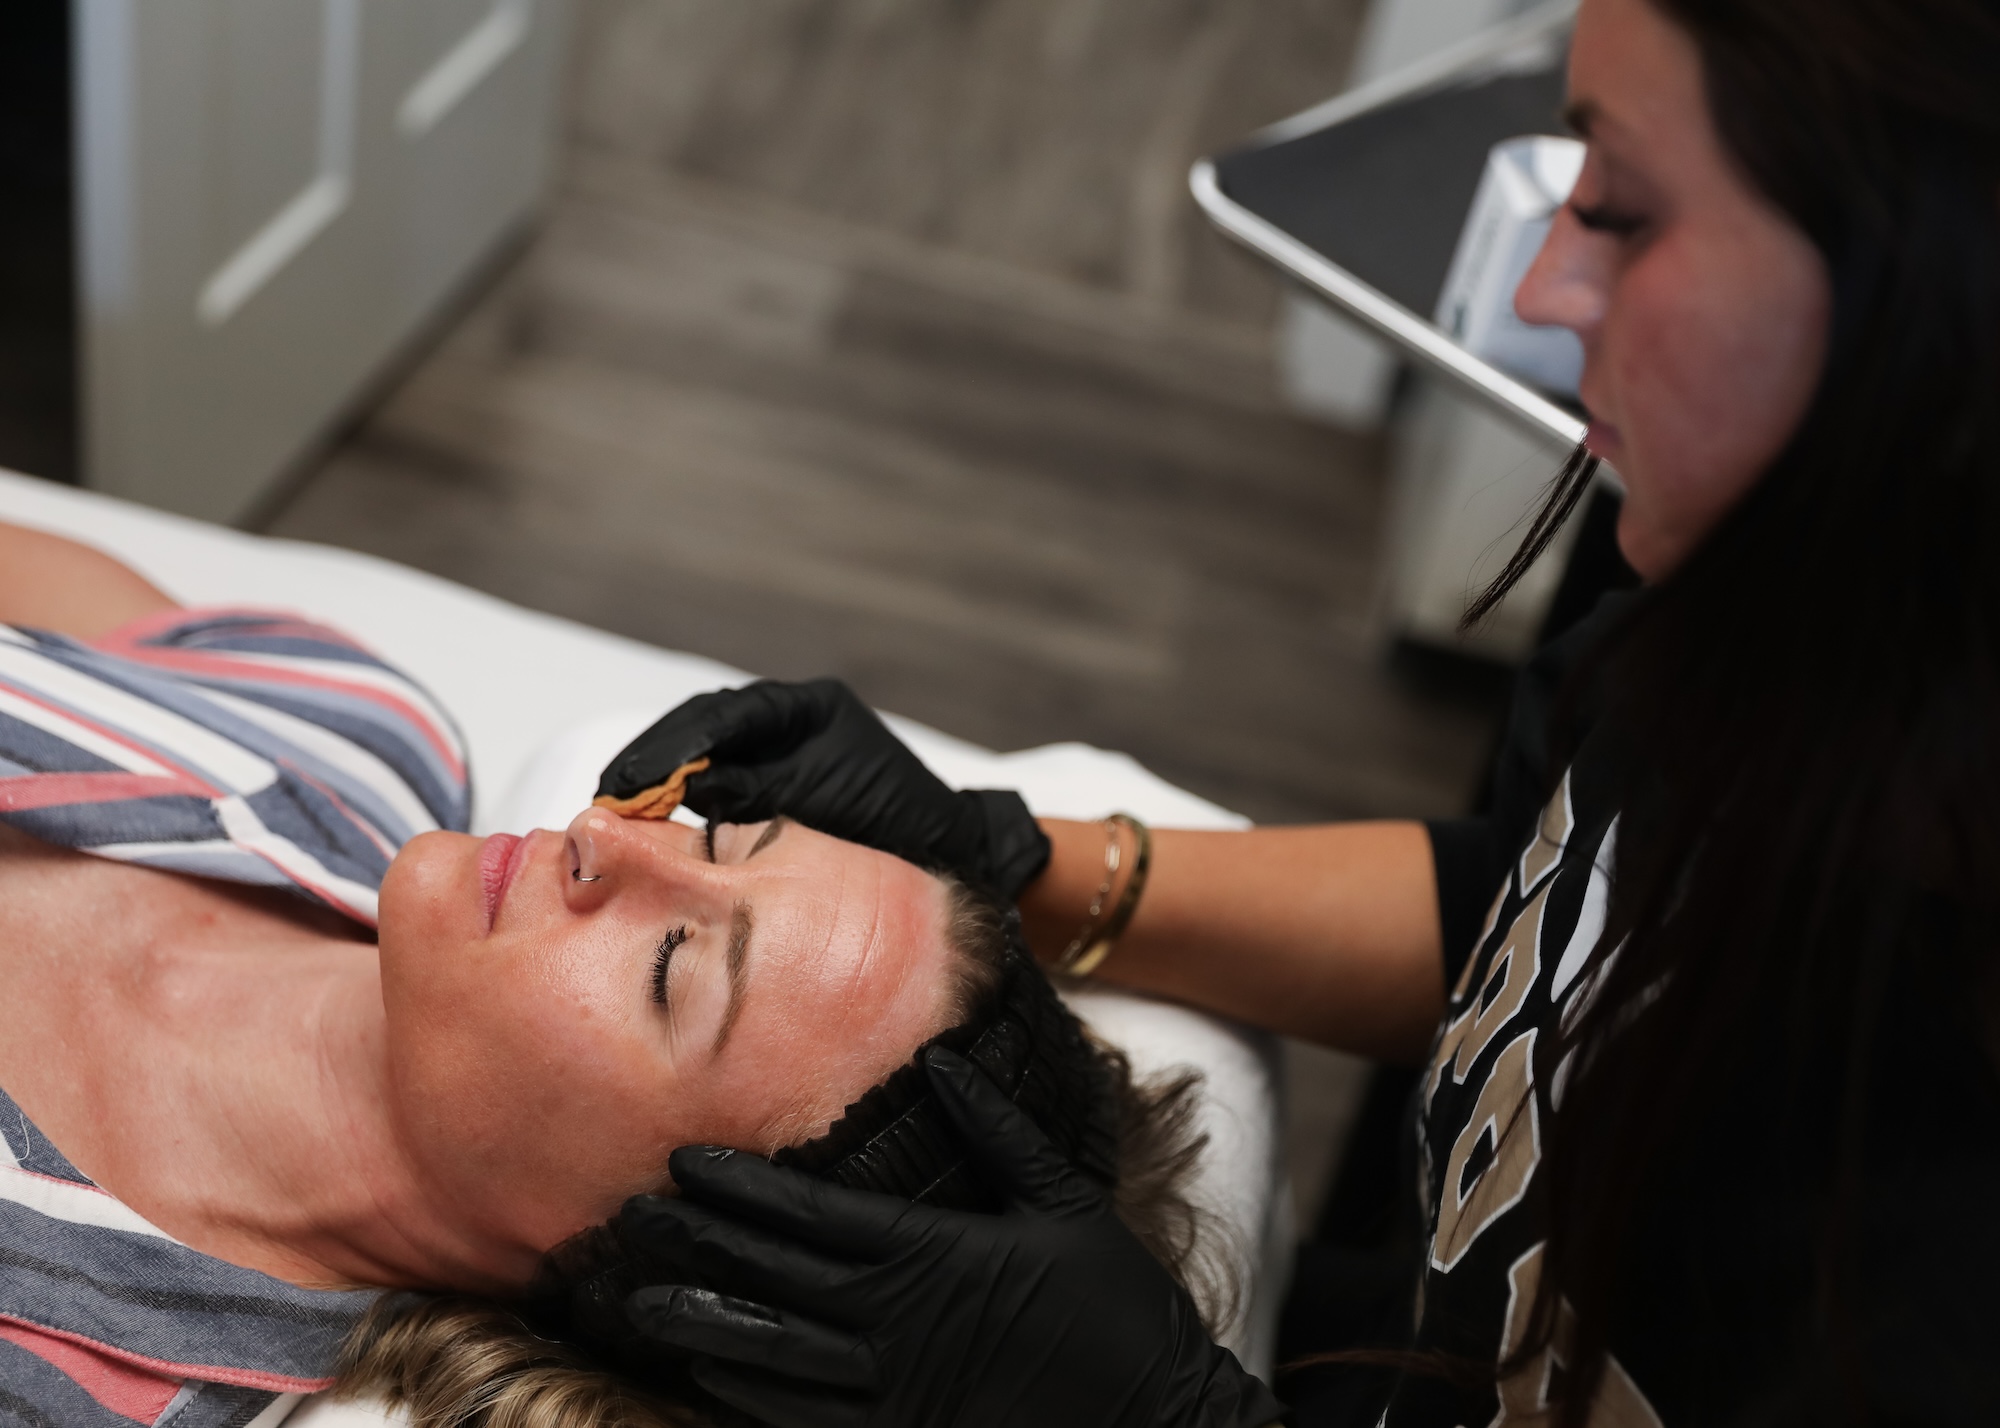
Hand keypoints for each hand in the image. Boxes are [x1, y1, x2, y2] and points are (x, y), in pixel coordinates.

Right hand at [597, 679, 1050, 898]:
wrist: (945, 861)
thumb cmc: (899, 827)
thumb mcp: (822, 802)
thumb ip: (757, 788)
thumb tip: (689, 787)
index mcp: (808, 709)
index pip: (725, 714)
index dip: (674, 745)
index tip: (635, 777)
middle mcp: (787, 725)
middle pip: (702, 729)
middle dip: (654, 760)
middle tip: (611, 795)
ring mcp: (776, 755)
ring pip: (702, 758)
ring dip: (658, 783)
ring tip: (617, 811)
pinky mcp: (767, 793)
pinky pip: (717, 790)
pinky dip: (682, 807)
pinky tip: (652, 829)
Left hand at [612, 1049, 1285, 1427]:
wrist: (1158, 1424)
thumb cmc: (1116, 1310)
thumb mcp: (1066, 1201)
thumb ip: (998, 1131)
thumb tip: (940, 1061)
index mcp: (935, 1255)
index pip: (815, 1215)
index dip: (743, 1189)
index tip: (685, 1161)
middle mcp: (898, 1324)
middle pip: (775, 1279)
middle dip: (698, 1245)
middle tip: (630, 1219)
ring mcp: (893, 1392)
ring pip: (772, 1356)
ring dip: (700, 1324)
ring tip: (637, 1300)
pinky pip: (803, 1419)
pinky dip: (748, 1394)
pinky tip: (707, 1372)